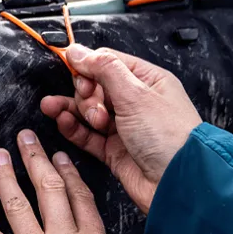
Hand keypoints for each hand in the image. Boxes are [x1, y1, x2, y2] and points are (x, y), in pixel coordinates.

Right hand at [40, 46, 201, 212]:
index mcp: (147, 81)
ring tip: (54, 108)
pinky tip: (63, 122)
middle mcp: (136, 102)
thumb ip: (104, 69)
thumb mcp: (136, 94)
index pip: (108, 63)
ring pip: (87, 111)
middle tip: (92, 104)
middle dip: (85, 94)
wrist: (178, 182)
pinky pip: (87, 135)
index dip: (87, 66)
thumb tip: (78, 50)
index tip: (73, 71)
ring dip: (71, 109)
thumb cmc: (171, 137)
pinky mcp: (114, 150)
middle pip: (95, 87)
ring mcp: (124, 127)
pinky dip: (73, 128)